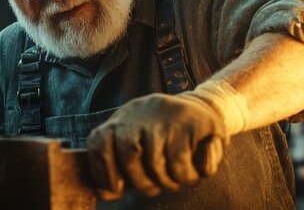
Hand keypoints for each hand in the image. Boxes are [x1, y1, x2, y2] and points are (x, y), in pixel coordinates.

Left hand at [87, 93, 227, 200]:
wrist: (204, 110)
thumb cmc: (165, 139)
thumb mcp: (138, 145)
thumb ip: (118, 167)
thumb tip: (104, 193)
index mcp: (123, 118)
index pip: (99, 141)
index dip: (102, 171)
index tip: (116, 190)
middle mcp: (142, 112)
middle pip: (127, 156)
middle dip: (140, 183)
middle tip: (153, 188)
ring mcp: (167, 116)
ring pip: (155, 164)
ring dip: (167, 183)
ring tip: (175, 179)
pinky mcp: (193, 123)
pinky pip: (181, 165)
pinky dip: (187, 178)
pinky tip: (193, 172)